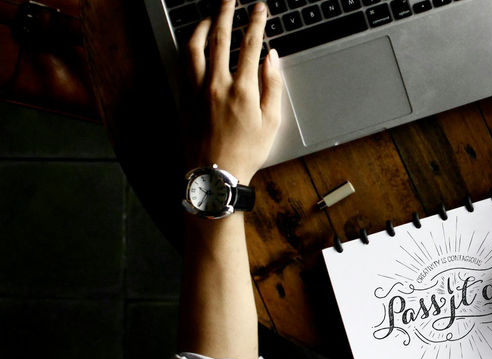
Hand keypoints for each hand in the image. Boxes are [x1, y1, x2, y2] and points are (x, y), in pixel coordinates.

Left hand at [183, 0, 282, 182]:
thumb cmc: (246, 152)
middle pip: (219, 37)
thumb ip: (273, 85)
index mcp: (242, 90)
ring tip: (210, 15)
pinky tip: (195, 42)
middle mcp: (216, 84)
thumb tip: (272, 58)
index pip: (250, 44)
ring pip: (195, 46)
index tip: (260, 8)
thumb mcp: (272, 121)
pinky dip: (190, 47)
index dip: (256, 22)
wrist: (215, 175)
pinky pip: (184, 63)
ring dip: (203, 25)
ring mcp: (196, 89)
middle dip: (226, 11)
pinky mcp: (184, 97)